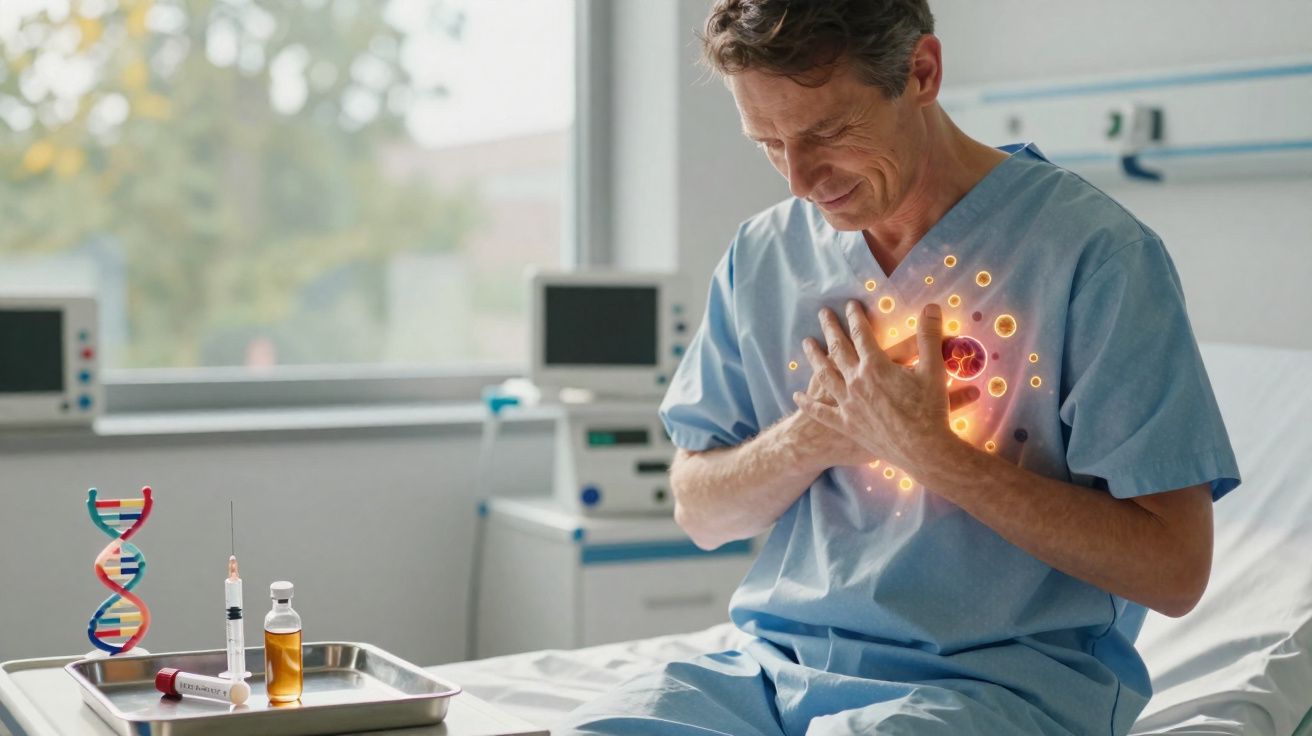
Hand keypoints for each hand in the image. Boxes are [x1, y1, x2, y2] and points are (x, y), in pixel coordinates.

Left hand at [793, 301, 978, 476]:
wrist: (922, 450)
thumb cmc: (930, 410)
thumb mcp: (934, 369)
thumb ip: (929, 336)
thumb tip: (930, 307)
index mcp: (875, 366)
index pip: (861, 334)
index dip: (855, 317)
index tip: (850, 305)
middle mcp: (855, 381)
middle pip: (838, 349)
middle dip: (830, 329)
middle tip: (822, 314)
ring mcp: (847, 403)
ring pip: (825, 375)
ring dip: (814, 357)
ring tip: (807, 343)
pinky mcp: (846, 424)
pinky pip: (820, 412)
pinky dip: (808, 403)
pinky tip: (797, 396)